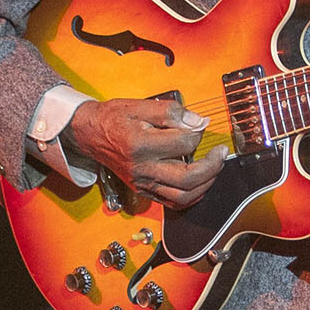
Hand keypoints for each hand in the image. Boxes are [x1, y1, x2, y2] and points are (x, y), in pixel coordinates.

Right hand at [63, 98, 226, 206]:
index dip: (197, 132)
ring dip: (205, 184)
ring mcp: (142, 183)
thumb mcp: (139, 106)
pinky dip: (191, 196)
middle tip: (220, 153)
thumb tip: (198, 121)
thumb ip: (171, 112)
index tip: (200, 124)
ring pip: (183, 196)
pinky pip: (172, 202)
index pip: (183, 143)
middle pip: (187, 178)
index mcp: (140, 145)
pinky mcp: (143, 190)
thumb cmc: (113, 118)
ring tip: (213, 168)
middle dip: (212, 166)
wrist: (89, 134)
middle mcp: (142, 169)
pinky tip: (200, 183)